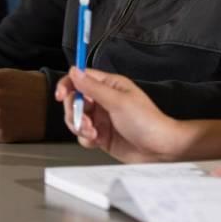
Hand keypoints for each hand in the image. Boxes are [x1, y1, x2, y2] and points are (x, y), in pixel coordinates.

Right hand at [55, 67, 191, 162]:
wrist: (159, 149)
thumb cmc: (148, 122)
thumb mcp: (118, 101)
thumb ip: (93, 88)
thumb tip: (74, 72)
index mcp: (109, 86)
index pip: (81, 78)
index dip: (68, 85)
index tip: (61, 95)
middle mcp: (104, 101)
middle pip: (74, 100)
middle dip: (74, 111)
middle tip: (84, 120)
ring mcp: (102, 119)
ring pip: (76, 119)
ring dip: (80, 126)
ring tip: (93, 132)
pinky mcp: (101, 136)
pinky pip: (83, 135)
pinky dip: (86, 138)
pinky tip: (97, 140)